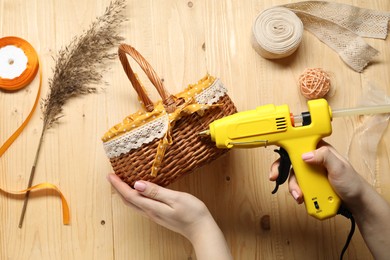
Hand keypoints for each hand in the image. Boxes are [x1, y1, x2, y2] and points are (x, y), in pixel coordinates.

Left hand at [107, 174, 231, 259]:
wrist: (202, 230)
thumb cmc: (192, 212)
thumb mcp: (175, 198)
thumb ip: (156, 192)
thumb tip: (137, 184)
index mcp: (152, 207)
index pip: (130, 195)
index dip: (118, 185)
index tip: (110, 175)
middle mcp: (150, 212)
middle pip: (129, 201)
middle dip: (118, 189)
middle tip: (112, 177)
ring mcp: (155, 215)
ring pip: (134, 204)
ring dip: (125, 194)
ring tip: (121, 183)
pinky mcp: (160, 216)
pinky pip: (142, 206)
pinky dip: (135, 197)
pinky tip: (138, 192)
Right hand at [269, 141, 364, 209]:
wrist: (356, 203)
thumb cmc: (352, 183)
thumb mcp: (340, 167)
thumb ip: (324, 157)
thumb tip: (305, 154)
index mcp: (319, 150)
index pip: (297, 145)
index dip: (284, 150)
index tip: (276, 157)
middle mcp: (313, 160)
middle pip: (290, 162)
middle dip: (281, 171)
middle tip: (275, 178)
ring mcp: (310, 173)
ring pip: (293, 177)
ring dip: (293, 186)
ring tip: (300, 196)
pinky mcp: (310, 185)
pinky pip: (298, 187)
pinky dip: (298, 193)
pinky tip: (303, 199)